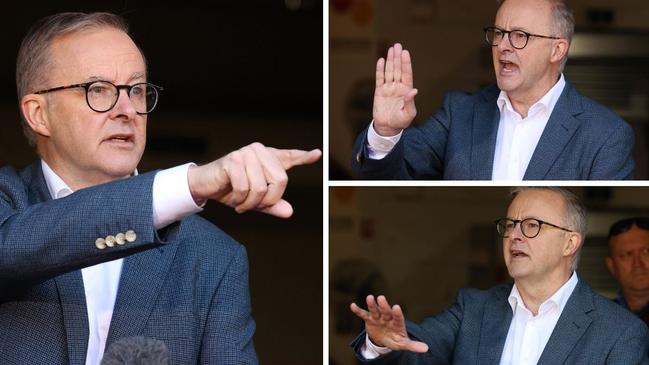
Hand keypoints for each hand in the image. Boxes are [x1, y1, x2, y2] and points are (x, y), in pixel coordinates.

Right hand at [187, 142, 320, 217]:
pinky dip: (239, 200)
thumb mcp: (255, 201)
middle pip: (280, 180)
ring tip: (241, 203)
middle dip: (268, 199)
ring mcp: (246, 153)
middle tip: (254, 206)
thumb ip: (273, 205)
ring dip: (250, 203)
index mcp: (268, 158)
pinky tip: (233, 199)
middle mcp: (259, 151)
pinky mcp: (233, 160)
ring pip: (261, 187)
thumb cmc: (231, 190)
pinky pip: (245, 188)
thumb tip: (289, 212)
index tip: (317, 154)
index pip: (290, 156)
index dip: (304, 156)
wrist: (205, 186)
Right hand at [350, 295, 428, 352]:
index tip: (396, 307)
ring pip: (375, 310)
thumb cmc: (395, 339)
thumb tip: (427, 349)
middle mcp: (388, 318)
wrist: (384, 339)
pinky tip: (352, 306)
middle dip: (384, 305)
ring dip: (372, 304)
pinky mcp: (369, 319)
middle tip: (381, 298)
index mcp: (397, 323)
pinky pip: (363, 314)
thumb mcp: (403, 344)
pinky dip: (358, 310)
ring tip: (370, 297)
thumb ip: (413, 345)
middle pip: (386, 311)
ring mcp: (378, 317)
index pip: (398, 317)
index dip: (397, 313)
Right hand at [372, 43, 417, 136]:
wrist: (388, 127)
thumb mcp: (408, 114)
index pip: (407, 74)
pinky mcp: (379, 91)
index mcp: (406, 90)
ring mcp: (388, 88)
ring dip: (390, 60)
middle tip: (397, 45)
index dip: (406, 63)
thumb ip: (410, 102)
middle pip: (398, 69)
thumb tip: (413, 91)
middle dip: (398, 57)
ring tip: (391, 49)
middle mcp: (398, 86)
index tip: (405, 53)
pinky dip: (380, 70)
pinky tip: (381, 61)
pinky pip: (379, 78)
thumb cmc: (401, 121)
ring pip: (389, 71)